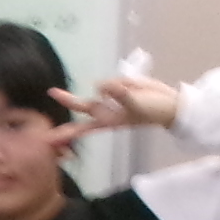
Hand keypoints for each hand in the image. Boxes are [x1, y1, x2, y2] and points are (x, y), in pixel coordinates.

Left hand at [49, 75, 178, 144]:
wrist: (170, 105)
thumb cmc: (152, 110)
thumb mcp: (135, 105)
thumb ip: (118, 95)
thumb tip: (100, 85)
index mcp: (107, 121)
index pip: (82, 128)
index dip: (66, 132)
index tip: (49, 137)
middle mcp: (106, 112)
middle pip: (83, 105)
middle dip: (68, 99)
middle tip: (51, 92)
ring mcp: (112, 99)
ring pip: (101, 90)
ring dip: (108, 87)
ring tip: (126, 89)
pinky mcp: (120, 89)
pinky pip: (115, 81)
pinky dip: (122, 82)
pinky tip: (135, 85)